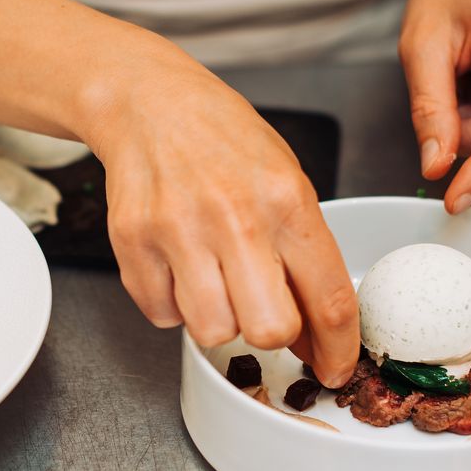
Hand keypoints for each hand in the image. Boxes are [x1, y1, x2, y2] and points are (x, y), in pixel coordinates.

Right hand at [85, 68, 359, 386]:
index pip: (329, 300)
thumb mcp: (285, 179)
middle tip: (262, 308)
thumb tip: (316, 333)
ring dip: (218, 319)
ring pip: (212, 331)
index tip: (334, 369)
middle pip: (269, 330)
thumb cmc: (222, 139)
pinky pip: (161, 315)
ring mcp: (177, 230)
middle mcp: (234, 217)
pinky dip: (172, 304)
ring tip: (214, 279)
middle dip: (271, 334)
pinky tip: (178, 265)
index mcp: (286, 199)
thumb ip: (303, 254)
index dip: (338, 350)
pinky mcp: (132, 242)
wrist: (148, 101)